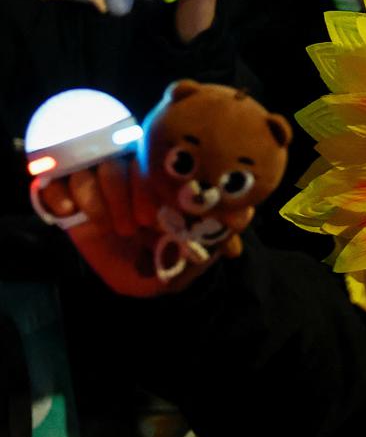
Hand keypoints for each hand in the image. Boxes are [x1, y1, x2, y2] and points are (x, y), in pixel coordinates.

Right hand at [36, 159, 215, 296]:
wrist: (148, 278)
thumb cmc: (178, 257)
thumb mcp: (202, 248)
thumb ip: (223, 230)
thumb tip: (244, 214)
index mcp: (160, 177)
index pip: (145, 158)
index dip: (144, 184)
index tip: (151, 217)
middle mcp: (128, 174)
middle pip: (113, 161)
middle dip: (121, 194)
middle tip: (133, 226)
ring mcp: (96, 185)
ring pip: (83, 170)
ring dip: (95, 200)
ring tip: (109, 227)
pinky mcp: (67, 200)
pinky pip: (49, 184)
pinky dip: (57, 197)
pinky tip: (71, 214)